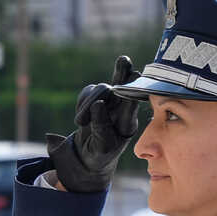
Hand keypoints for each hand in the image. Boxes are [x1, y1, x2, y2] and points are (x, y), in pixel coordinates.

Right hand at [46, 55, 140, 192]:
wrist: (88, 155)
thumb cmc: (100, 154)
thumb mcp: (101, 146)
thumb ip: (101, 127)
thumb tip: (98, 104)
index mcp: (128, 123)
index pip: (131, 105)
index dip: (132, 91)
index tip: (136, 78)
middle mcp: (121, 109)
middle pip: (123, 86)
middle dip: (122, 74)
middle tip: (124, 60)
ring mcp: (109, 101)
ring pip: (101, 90)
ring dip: (88, 103)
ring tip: (80, 123)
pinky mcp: (96, 97)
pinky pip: (88, 93)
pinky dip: (82, 103)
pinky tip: (82, 118)